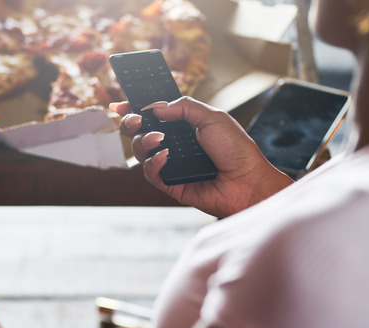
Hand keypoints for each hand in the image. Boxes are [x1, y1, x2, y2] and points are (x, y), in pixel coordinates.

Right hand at [111, 97, 291, 217]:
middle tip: (135, 119)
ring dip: (143, 141)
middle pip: (139, 132)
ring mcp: (171, 164)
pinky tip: (164, 156)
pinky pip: (150, 173)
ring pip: (141, 152)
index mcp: (183, 126)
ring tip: (159, 139)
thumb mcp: (212, 117)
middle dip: (131, 123)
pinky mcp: (170, 184)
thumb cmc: (236, 150)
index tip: (121, 102)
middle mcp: (174, 144)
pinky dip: (153, 163)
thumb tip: (156, 107)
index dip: (135, 108)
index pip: (153, 115)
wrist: (248, 181)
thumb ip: (183, 107)